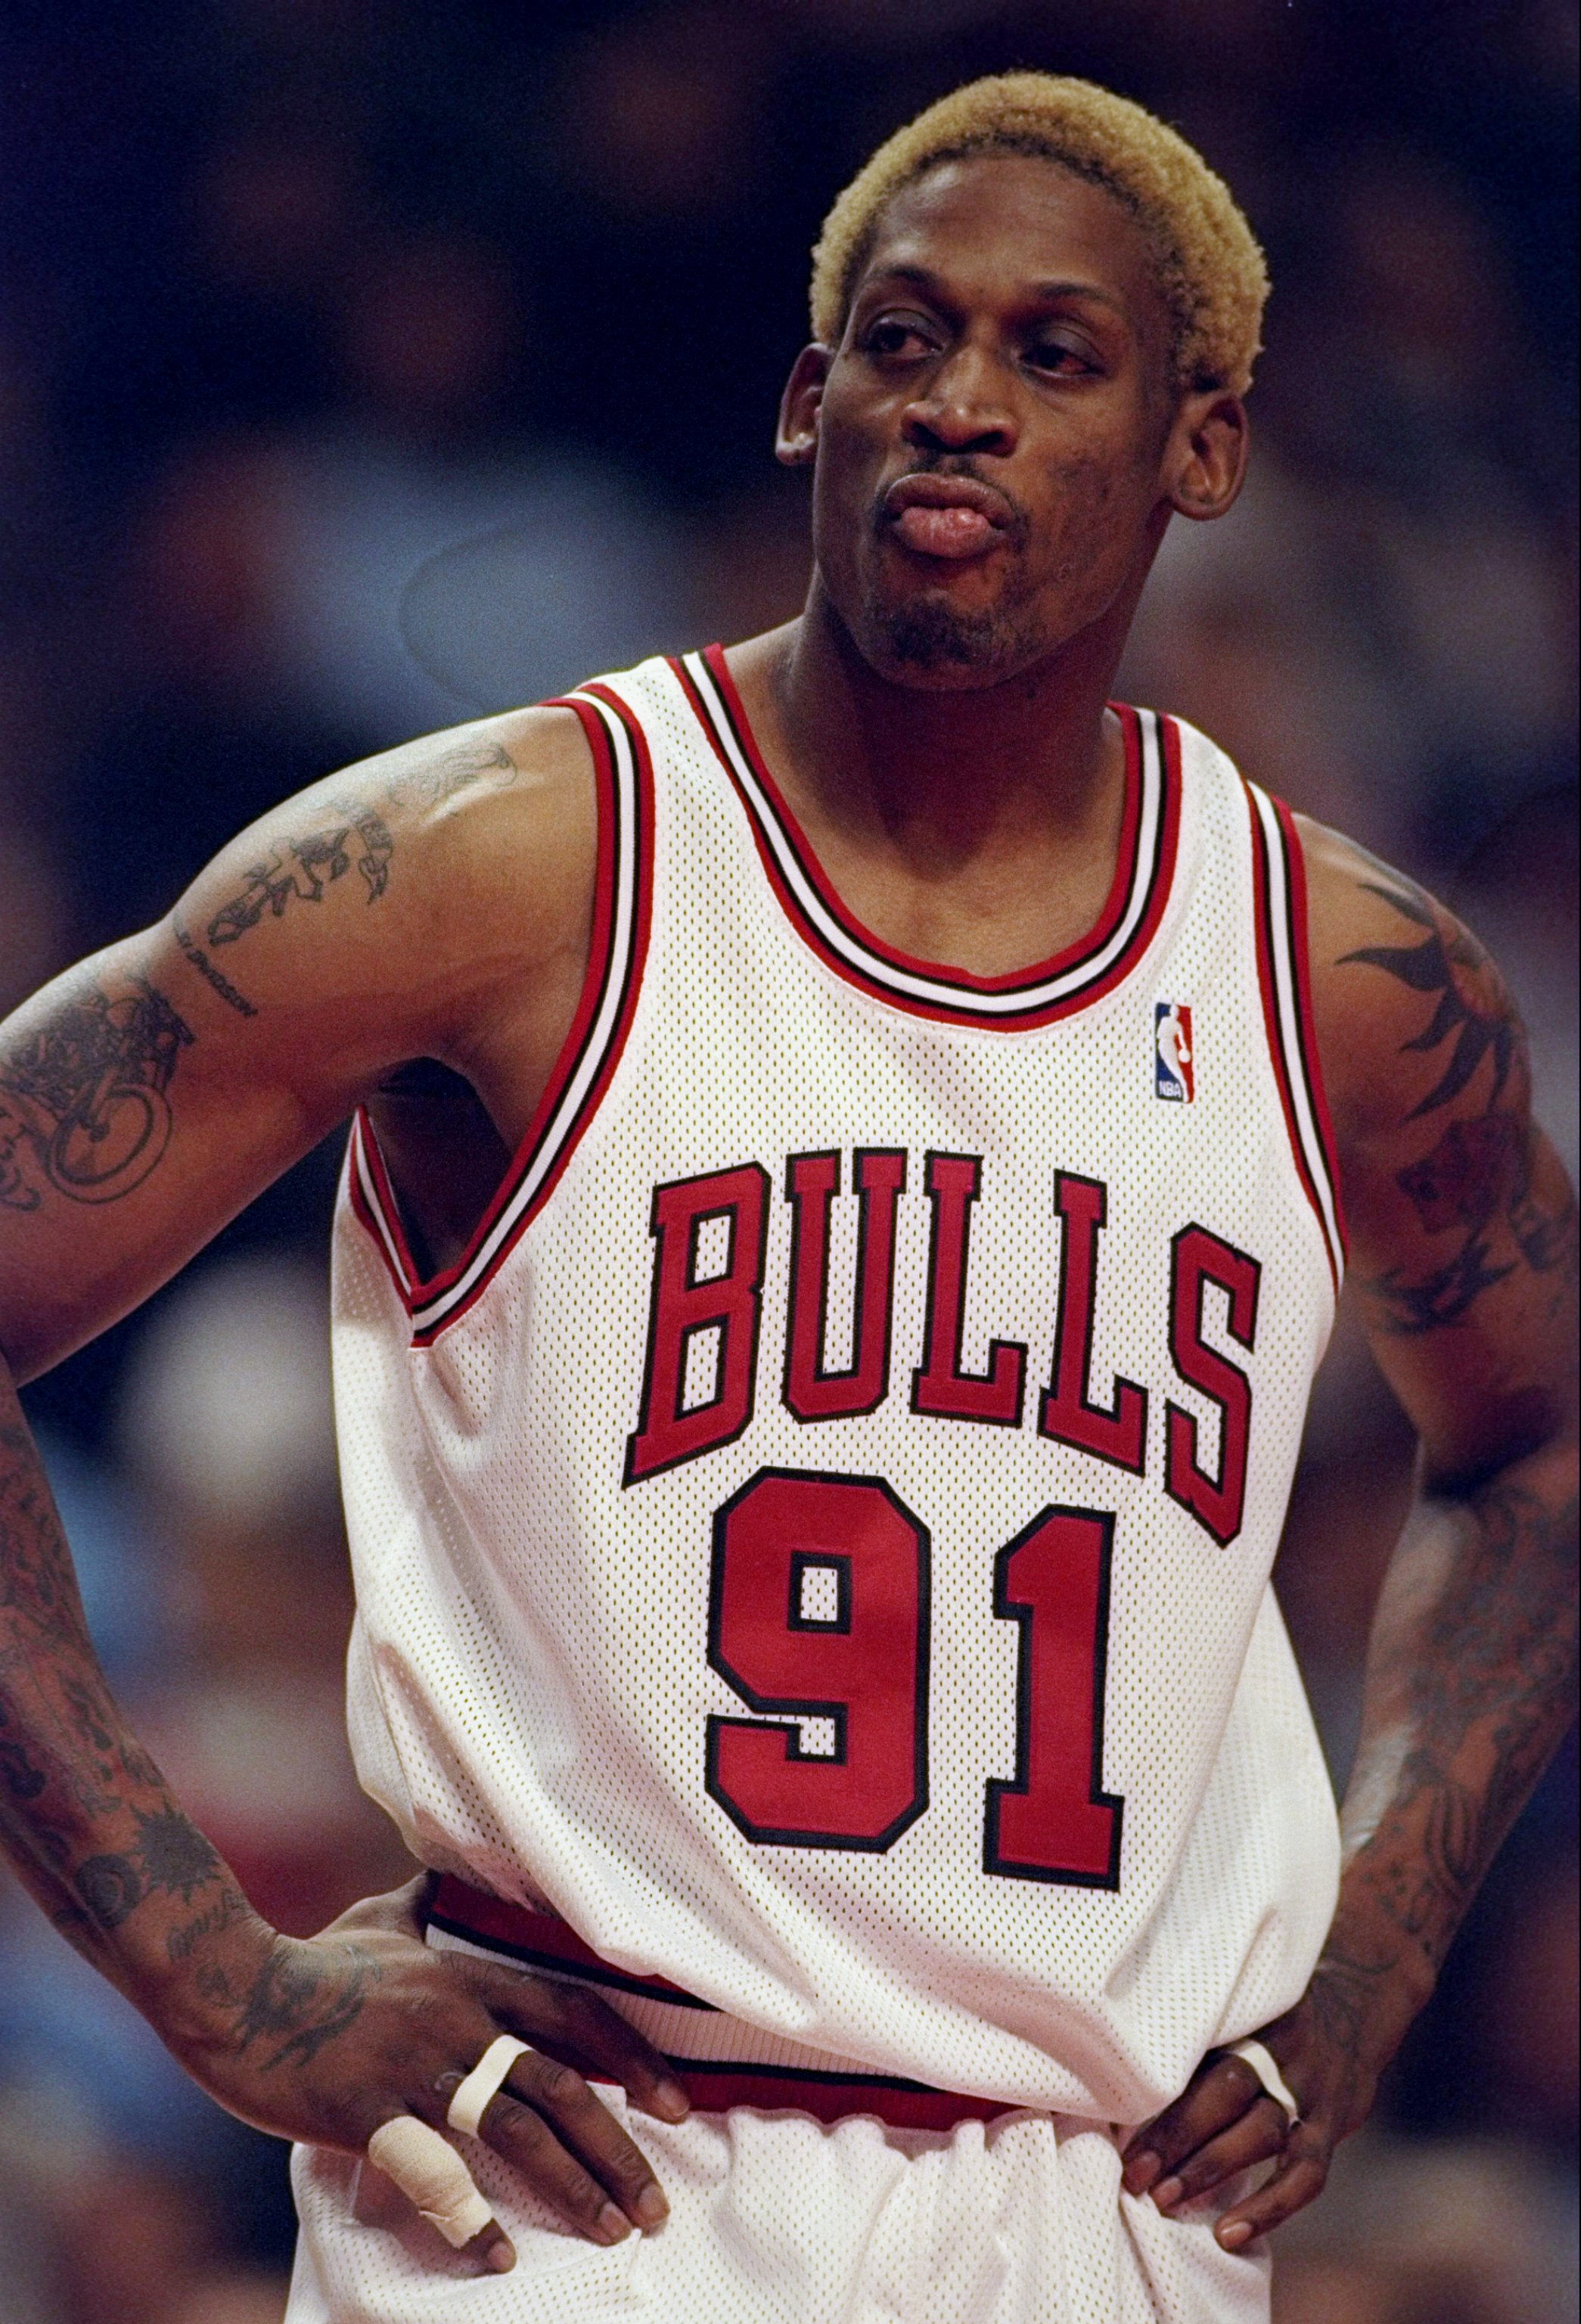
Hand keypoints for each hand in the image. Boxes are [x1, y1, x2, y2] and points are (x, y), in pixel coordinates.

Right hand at [162, 1875, 689, 2271]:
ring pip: (512, 2126)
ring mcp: (410, 2067)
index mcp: (466, 1980)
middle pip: (557, 2082)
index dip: (630, 2057)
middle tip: (657, 2203)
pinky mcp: (363, 2109)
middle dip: (617, 2146)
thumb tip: (440, 1877)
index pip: (571, 2013)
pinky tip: (499, 2255)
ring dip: (570, 2183)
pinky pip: (429, 2168)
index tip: (675, 2105)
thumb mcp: (378, 1917)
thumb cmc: (308, 1959)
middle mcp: (454, 2021)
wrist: (229, 1983)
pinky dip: (468, 2217)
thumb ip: (423, 1904)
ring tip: (611, 2231)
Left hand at [1120, 1965, 1388, 2250]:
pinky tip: (1229, 2235)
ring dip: (1211, 2169)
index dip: (1160, 2098)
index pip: (1199, 2054)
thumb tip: (1121, 2087)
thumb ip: (1197, 2043)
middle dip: (1177, 2136)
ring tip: (1166, 2200)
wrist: (1355, 2006)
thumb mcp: (1238, 2011)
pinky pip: (1305, 2173)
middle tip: (1135, 2176)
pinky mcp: (1333, 2125)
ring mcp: (1309, 2087)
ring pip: (1262, 2130)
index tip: (1121, 2134)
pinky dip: (1269, 2208)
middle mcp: (1278, 2049)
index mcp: (1244, 2016)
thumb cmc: (1269, 2019)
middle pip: (1226, 2090)